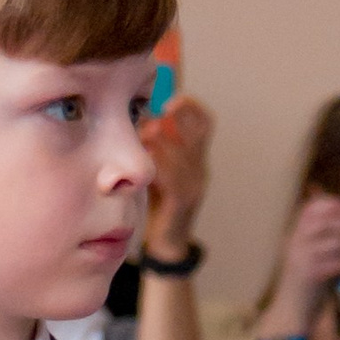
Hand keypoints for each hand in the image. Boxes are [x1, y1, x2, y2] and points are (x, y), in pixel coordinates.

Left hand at [141, 95, 212, 263]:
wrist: (167, 241)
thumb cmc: (157, 201)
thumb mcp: (157, 167)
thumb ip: (152, 144)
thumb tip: (135, 113)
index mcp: (195, 158)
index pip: (204, 122)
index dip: (190, 106)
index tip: (168, 98)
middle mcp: (200, 169)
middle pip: (197, 132)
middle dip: (176, 117)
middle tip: (151, 112)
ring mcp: (195, 186)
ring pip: (182, 153)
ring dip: (161, 140)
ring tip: (143, 134)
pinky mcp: (183, 202)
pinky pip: (174, 178)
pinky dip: (159, 165)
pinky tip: (144, 161)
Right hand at [272, 194, 339, 321]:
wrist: (290, 314)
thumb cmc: (305, 288)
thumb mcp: (311, 259)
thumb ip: (325, 243)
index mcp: (294, 238)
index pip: (310, 209)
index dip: (331, 204)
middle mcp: (296, 244)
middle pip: (327, 221)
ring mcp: (302, 258)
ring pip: (336, 241)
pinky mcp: (311, 274)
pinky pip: (339, 262)